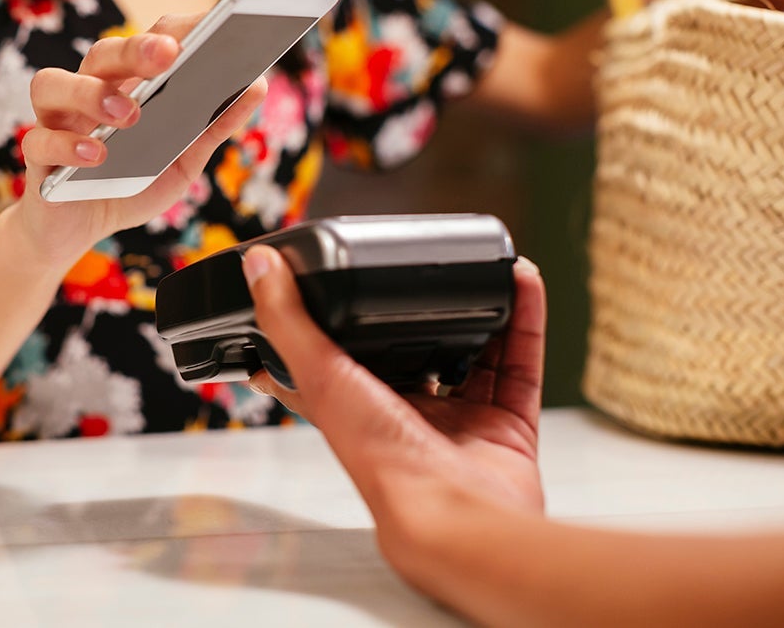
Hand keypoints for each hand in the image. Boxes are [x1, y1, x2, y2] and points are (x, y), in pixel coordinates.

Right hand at [18, 14, 266, 262]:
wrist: (76, 229)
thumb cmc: (127, 184)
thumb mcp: (181, 161)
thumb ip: (213, 126)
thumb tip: (256, 84)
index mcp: (126, 85)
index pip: (148, 42)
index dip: (176, 31)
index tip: (209, 24)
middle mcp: (88, 92)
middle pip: (102, 54)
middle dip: (136, 50)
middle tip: (169, 56)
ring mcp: (57, 121)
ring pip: (53, 83)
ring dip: (90, 94)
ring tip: (127, 115)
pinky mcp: (37, 157)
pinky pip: (38, 140)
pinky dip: (66, 145)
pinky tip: (94, 156)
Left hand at [242, 246, 546, 559]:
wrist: (455, 515)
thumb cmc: (381, 462)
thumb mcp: (320, 374)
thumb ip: (288, 320)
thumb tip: (259, 267)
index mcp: (352, 407)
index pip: (331, 361)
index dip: (327, 327)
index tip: (328, 289)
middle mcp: (403, 416)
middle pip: (411, 356)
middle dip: (418, 318)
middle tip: (424, 275)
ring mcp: (457, 424)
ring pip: (472, 357)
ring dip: (479, 313)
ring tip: (482, 269)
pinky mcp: (505, 430)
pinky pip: (519, 367)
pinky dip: (524, 325)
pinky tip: (523, 285)